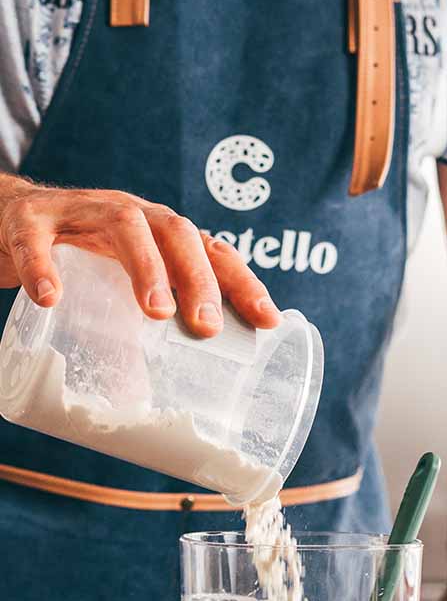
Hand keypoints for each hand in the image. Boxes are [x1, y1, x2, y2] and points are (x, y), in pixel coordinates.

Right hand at [0, 180, 278, 336]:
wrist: (10, 220)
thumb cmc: (86, 260)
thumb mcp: (127, 285)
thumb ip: (152, 324)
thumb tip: (177, 388)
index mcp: (164, 235)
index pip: (214, 251)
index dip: (243, 283)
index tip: (268, 321)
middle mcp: (134, 215)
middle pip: (178, 234)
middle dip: (198, 279)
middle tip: (205, 326)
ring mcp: (83, 212)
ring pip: (125, 226)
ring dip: (146, 268)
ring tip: (155, 312)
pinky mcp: (31, 219)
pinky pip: (37, 237)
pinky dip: (44, 265)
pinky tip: (52, 298)